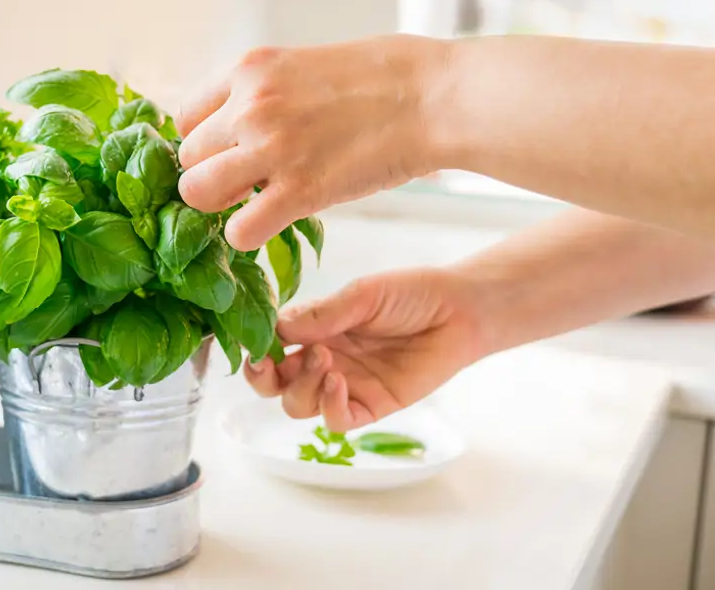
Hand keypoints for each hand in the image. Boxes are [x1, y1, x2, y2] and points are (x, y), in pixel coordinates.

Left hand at [174, 35, 450, 250]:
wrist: (434, 96)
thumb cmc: (385, 76)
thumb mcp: (306, 63)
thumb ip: (266, 92)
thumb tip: (243, 123)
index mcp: (249, 69)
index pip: (185, 118)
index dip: (205, 143)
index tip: (229, 153)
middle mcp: (249, 106)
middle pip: (187, 159)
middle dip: (212, 174)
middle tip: (246, 183)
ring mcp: (270, 149)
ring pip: (197, 193)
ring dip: (220, 206)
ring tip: (253, 203)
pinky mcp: (299, 191)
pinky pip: (239, 231)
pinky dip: (248, 236)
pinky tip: (272, 224)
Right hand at [245, 268, 496, 432]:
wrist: (460, 311)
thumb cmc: (411, 294)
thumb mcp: (362, 295)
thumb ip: (321, 314)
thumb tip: (276, 327)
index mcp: (314, 329)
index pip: (269, 345)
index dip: (256, 347)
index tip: (253, 342)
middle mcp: (322, 359)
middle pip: (274, 384)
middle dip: (262, 377)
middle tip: (269, 363)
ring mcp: (346, 385)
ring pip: (298, 405)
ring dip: (301, 386)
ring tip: (325, 360)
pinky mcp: (372, 406)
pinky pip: (336, 421)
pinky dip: (328, 406)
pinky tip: (338, 382)